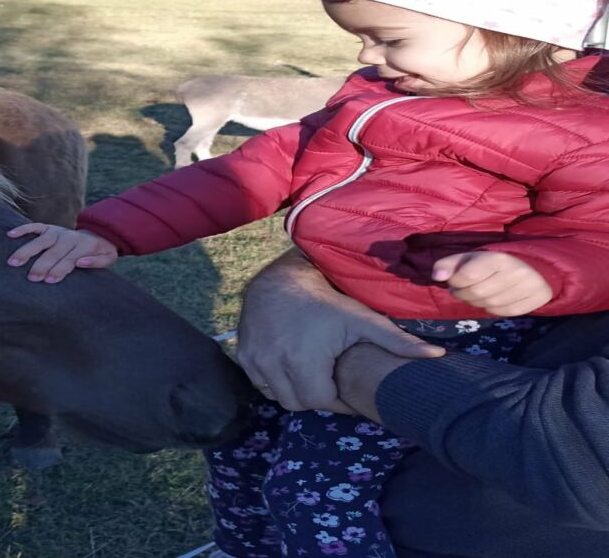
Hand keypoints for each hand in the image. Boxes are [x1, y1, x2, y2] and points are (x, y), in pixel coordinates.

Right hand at [6, 224, 118, 282]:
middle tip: (31, 277)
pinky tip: (10, 234)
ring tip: (13, 262)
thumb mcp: (108, 258)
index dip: (59, 269)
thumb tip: (81, 262)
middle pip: (53, 251)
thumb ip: (96, 262)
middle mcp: (68, 237)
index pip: (69, 258)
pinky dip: (23, 229)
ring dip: (27, 251)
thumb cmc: (101, 251)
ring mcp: (57, 231)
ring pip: (41, 240)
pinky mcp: (49, 227)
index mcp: (83, 245)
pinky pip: (34, 226)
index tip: (48, 280)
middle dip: (42, 265)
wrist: (99, 233)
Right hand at [237, 249, 444, 412]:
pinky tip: (289, 363)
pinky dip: (275, 380)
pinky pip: (261, 382)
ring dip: (295, 390)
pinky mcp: (243, 355)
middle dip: (317, 396)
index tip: (346, 386)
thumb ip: (397, 341)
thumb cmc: (325, 300)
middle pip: (299, 403)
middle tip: (329, 379)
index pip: (323, 402)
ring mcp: (255, 360)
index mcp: (303, 362)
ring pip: (279, 395)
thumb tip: (438, 356)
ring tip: (310, 371)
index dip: (338, 399)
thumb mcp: (361, 319)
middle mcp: (274, 365)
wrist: (279, 278)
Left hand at [432, 250, 553, 315]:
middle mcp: (516, 272)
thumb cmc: (492, 263)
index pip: (468, 275)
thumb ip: (449, 264)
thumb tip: (437, 276)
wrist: (532, 268)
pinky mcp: (534, 302)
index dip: (455, 281)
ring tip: (475, 294)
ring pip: (489, 305)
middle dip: (463, 294)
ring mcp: (528, 288)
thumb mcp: (469, 257)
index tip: (454, 280)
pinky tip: (490, 300)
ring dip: (475, 302)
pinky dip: (491, 309)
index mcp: (498, 258)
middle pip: (478, 293)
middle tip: (461, 290)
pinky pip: (503, 312)